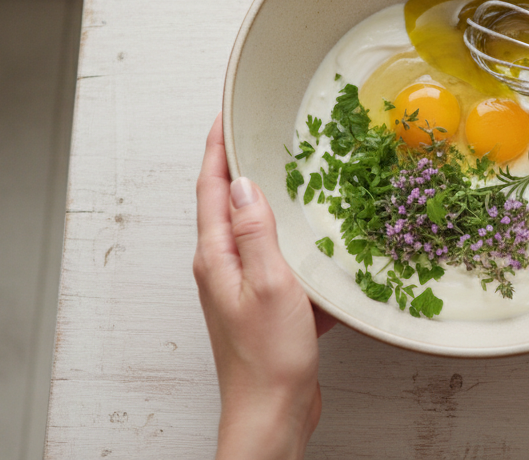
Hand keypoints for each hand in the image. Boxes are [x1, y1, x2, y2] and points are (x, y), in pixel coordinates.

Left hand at [194, 114, 336, 459]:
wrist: (272, 415)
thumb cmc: (268, 360)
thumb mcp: (270, 284)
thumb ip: (256, 231)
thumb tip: (244, 183)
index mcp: (216, 256)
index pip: (212, 186)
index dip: (217, 146)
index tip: (226, 113)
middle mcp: (221, 268)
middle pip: (225, 203)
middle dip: (238, 163)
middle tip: (255, 131)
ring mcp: (240, 288)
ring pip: (253, 231)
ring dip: (268, 201)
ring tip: (291, 173)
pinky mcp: (262, 307)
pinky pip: (275, 261)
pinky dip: (292, 242)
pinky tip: (317, 241)